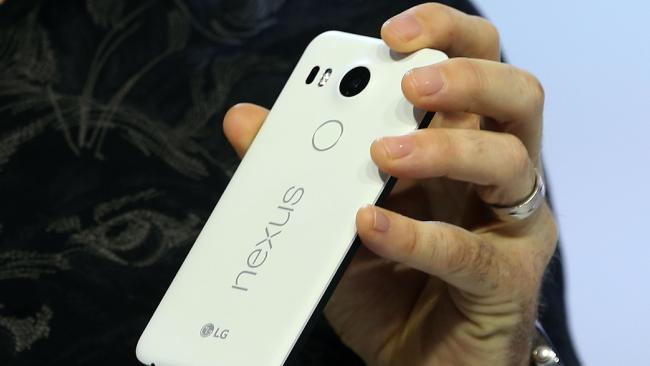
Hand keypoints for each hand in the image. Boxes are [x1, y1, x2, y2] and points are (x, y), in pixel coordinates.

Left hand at [223, 3, 556, 365]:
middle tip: (411, 81)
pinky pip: (469, 250)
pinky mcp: (507, 281)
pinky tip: (369, 226)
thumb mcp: (333, 216)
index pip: (475, 65)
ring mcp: (510, 227)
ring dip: (445, 149)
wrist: (412, 360)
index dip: (445, 36)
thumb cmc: (385, 283)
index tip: (390, 36)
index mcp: (460, 144)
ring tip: (382, 155)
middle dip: (466, 74)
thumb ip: (297, 166)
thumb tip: (246, 121)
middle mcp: (495, 176)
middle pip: (516, 94)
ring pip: (510, 160)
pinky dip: (415, 235)